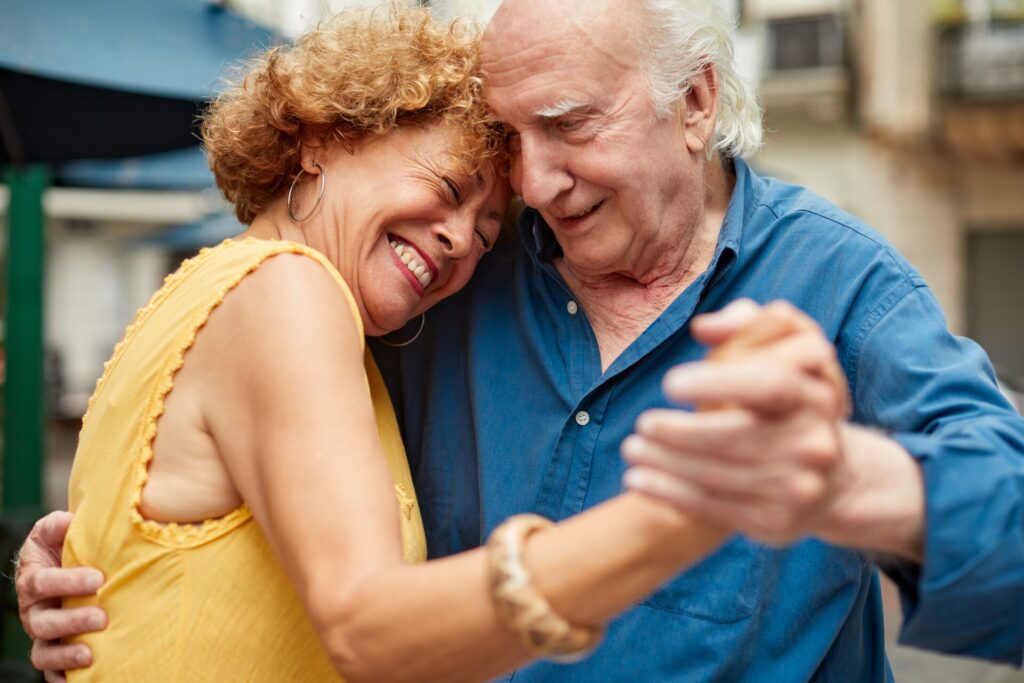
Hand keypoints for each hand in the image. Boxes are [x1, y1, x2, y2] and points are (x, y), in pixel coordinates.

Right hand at [15, 511, 106, 680]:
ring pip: (44, 650)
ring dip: (66, 654)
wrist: (66, 564)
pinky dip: (64, 678)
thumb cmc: (64, 546)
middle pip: (43, 621)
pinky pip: (52, 671)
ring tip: (90, 653)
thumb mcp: (56, 531)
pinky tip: (85, 678)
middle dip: (72, 621)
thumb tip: (69, 520)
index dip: (67, 582)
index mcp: (33, 580)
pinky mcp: (53, 652)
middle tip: (102, 617)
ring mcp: (42, 634)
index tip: (98, 578)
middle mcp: (34, 610)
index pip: (42, 583)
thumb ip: (58, 525)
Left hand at [622, 300, 850, 543]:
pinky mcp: (778, 523)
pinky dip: (671, 494)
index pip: (770, 384)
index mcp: (813, 392)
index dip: (718, 382)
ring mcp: (799, 487)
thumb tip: (704, 328)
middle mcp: (814, 442)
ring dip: (666, 464)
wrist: (836, 477)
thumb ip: (746, 323)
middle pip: (738, 437)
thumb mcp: (784, 350)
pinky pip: (716, 508)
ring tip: (631, 449)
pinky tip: (639, 480)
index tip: (670, 383)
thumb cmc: (789, 399)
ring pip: (720, 476)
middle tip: (642, 423)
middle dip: (682, 432)